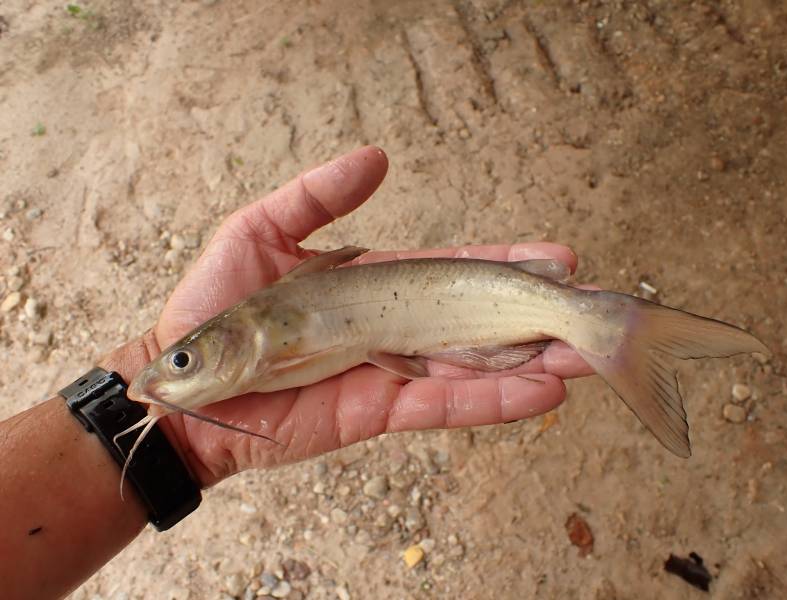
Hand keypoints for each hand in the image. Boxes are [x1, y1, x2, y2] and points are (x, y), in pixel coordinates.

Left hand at [102, 146, 590, 486]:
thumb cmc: (218, 304)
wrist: (192, 383)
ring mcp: (392, 371)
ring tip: (586, 357)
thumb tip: (379, 157)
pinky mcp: (380, 411)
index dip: (505, 263)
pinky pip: (444, 407)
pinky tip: (543, 394)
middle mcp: (395, 327)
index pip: (454, 269)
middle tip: (590, 309)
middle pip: (478, 320)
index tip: (557, 257)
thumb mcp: (262, 230)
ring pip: (474, 366)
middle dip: (535, 316)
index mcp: (377, 284)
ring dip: (532, 362)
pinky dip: (493, 402)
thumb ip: (319, 195)